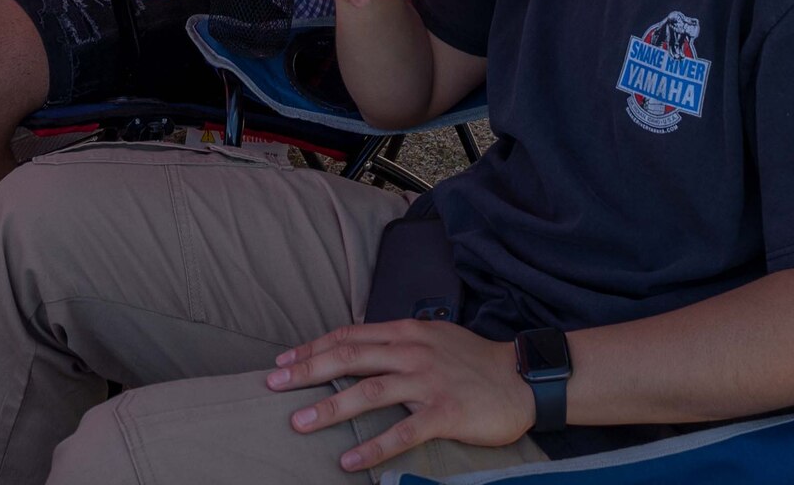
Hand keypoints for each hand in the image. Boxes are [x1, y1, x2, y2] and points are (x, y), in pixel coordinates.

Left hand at [266, 320, 533, 471]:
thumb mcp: (432, 338)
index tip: (283, 360)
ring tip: (299, 423)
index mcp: (406, 332)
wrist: (520, 378)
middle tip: (272, 384)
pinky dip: (373, 446)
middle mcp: (411, 351)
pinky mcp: (443, 413)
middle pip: (350, 357)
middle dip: (308, 370)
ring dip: (331, 407)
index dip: (314, 347)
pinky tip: (348, 461)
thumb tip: (361, 344)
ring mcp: (426, 381)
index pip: (350, 335)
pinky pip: (402, 431)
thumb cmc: (473, 361)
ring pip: (370, 391)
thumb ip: (397, 340)